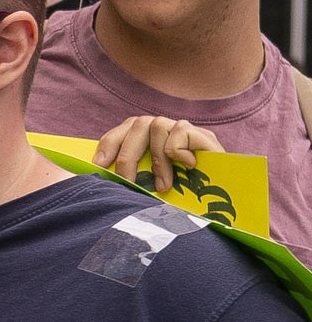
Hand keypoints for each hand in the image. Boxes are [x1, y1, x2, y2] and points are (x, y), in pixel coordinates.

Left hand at [91, 114, 209, 188]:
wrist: (223, 196)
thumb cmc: (182, 194)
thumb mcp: (150, 183)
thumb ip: (132, 175)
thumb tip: (101, 178)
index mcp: (146, 136)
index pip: (124, 129)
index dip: (109, 143)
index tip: (99, 164)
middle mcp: (163, 128)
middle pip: (137, 125)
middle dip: (127, 155)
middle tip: (127, 182)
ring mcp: (183, 129)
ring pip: (157, 127)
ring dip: (157, 161)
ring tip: (163, 186)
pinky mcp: (203, 134)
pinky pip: (179, 132)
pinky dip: (178, 151)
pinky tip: (188, 166)